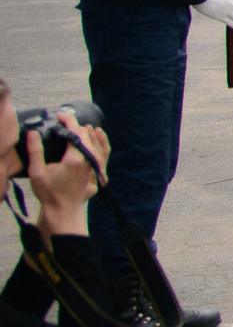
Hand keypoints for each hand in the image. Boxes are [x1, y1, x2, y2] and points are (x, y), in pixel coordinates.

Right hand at [26, 114, 107, 235]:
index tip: (59, 115)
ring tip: (82, 125)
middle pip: (86, 136)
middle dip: (76, 126)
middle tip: (64, 121)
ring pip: (96, 142)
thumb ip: (35, 151)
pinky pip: (104, 152)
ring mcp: (95, 166)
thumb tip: (33, 133)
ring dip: (89, 132)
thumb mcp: (37, 172)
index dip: (67, 121)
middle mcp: (88, 160)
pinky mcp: (97, 171)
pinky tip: (99, 134)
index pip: (75, 132)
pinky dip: (102, 141)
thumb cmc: (49, 193)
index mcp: (75, 158)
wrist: (63, 210)